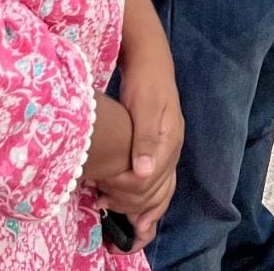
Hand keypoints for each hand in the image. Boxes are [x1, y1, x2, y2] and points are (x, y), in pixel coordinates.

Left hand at [95, 50, 181, 245]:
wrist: (150, 64)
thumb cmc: (145, 83)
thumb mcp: (144, 107)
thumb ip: (145, 140)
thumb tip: (144, 173)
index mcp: (170, 142)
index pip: (151, 181)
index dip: (127, 191)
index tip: (102, 194)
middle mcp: (172, 151)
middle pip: (156, 191)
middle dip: (129, 202)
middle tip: (101, 203)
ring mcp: (167, 151)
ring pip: (159, 191)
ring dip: (137, 207)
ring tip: (111, 210)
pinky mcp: (159, 150)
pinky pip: (158, 184)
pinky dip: (145, 200)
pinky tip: (128, 207)